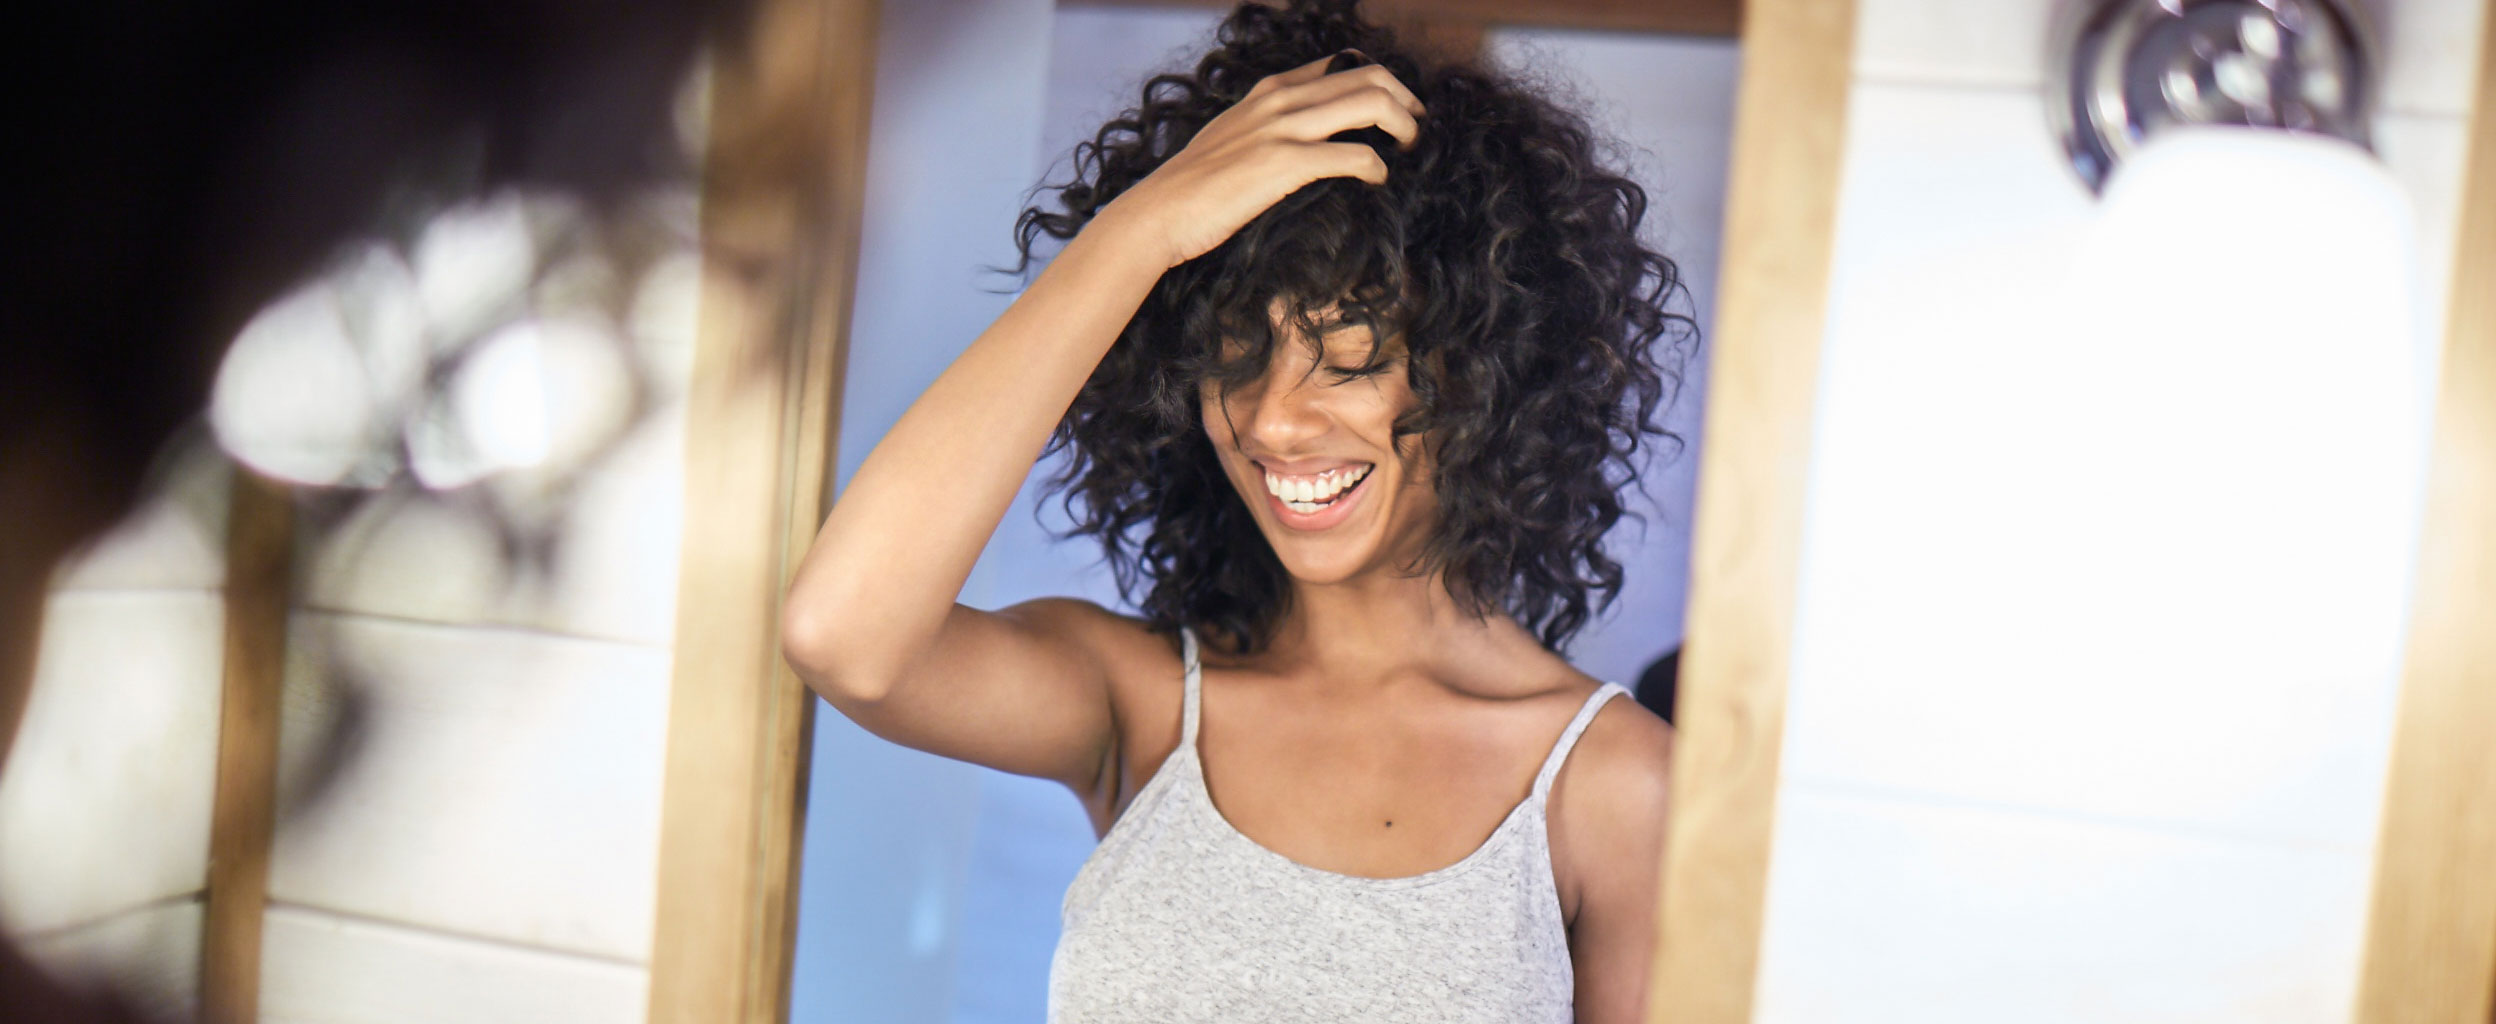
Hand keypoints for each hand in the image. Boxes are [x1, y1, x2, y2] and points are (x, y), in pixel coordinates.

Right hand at [1095, 52, 1425, 270]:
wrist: (1157, 214)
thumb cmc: (1191, 189)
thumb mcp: (1230, 139)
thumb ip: (1264, 128)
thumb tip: (1298, 141)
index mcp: (1269, 91)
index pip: (1341, 64)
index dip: (1380, 83)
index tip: (1396, 111)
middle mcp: (1279, 100)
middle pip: (1369, 76)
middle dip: (1405, 101)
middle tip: (1415, 130)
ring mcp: (1282, 129)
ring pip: (1370, 104)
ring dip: (1402, 127)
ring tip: (1408, 151)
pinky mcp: (1284, 165)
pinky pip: (1354, 155)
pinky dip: (1376, 167)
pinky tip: (1377, 182)